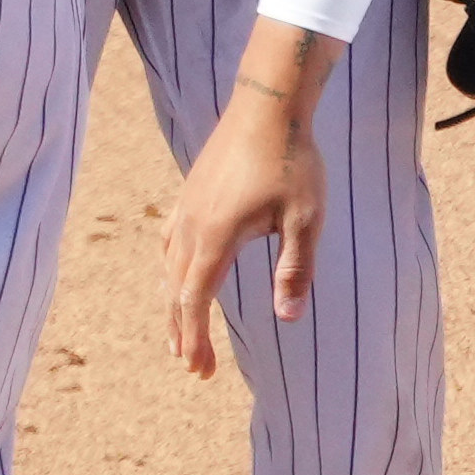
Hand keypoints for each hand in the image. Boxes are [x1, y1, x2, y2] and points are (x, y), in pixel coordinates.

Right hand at [159, 48, 336, 375]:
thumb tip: (288, 317)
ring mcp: (186, 206)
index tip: (200, 369)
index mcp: (216, 236)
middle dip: (183, 332)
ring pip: (169, 267)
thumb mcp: (305, 220)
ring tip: (179, 333)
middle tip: (194, 368)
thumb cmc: (293, 161)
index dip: (195, 338)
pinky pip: (170, 241)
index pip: (196, 299)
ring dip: (174, 304)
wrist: (269, 105)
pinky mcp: (190, 192)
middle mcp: (191, 224)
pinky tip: (177, 273)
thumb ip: (295, 270)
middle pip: (176, 290)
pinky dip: (171, 270)